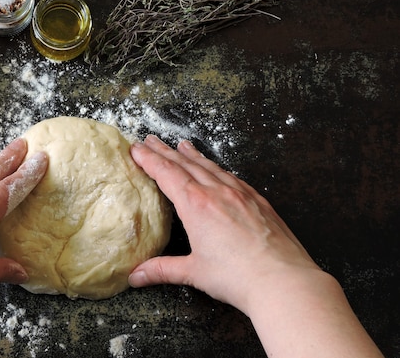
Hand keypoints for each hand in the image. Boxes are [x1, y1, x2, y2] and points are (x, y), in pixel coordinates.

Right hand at [128, 136, 382, 357]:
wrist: (283, 280)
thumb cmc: (239, 277)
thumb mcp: (194, 272)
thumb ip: (162, 270)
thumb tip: (136, 276)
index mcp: (196, 205)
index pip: (166, 174)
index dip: (149, 159)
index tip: (136, 149)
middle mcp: (217, 192)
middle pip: (185, 164)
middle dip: (165, 151)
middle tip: (150, 139)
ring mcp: (240, 193)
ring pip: (210, 166)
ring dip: (192, 155)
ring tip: (183, 144)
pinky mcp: (258, 200)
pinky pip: (231, 176)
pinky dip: (217, 167)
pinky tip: (217, 169)